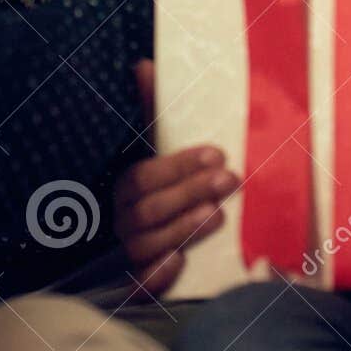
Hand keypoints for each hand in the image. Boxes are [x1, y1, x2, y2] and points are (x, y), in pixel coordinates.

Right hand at [114, 59, 238, 295]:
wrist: (150, 234)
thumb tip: (144, 64)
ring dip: (184, 229)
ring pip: (147, 244)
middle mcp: (119, 221)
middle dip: (191, 193)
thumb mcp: (154, 146)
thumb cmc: (158, 184)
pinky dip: (157, 276)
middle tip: (232, 179)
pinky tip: (180, 263)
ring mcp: (126, 253)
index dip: (180, 166)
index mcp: (122, 186)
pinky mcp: (137, 283)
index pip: (144, 176)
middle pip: (148, 210)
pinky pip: (138, 286)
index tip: (217, 154)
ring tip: (219, 214)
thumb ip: (151, 110)